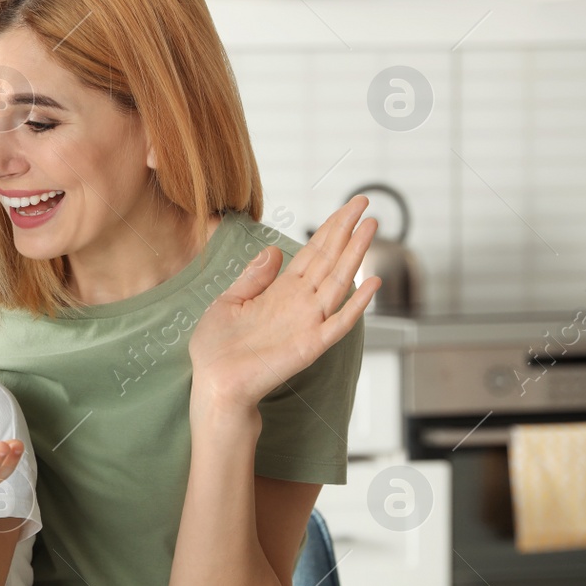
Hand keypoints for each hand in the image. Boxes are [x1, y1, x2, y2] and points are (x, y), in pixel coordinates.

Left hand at [188, 196, 381, 413]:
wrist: (213, 384)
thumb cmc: (217, 349)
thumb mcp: (228, 302)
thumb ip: (253, 278)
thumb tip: (275, 249)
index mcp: (280, 291)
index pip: (312, 254)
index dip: (329, 229)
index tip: (348, 207)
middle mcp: (299, 303)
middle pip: (329, 259)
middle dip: (347, 231)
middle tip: (365, 202)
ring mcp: (308, 323)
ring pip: (339, 282)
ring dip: (356, 254)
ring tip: (371, 227)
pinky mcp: (310, 345)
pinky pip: (339, 322)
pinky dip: (357, 304)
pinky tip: (372, 283)